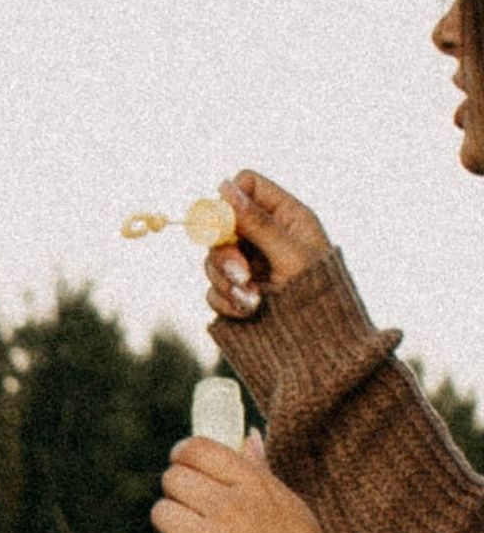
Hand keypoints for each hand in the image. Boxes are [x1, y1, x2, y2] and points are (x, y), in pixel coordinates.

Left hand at [139, 428, 323, 532]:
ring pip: (160, 513)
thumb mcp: (289, 505)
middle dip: (175, 491)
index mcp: (252, 485)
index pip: (198, 449)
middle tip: (186, 505)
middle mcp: (229, 508)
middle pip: (173, 479)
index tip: (181, 463)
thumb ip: (260, 471)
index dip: (182, 454)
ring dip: (167, 523)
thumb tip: (247, 436)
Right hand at [203, 169, 332, 319]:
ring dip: (225, 281)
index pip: (247, 186)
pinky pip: (213, 291)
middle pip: (222, 225)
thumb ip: (257, 223)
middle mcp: (264, 237)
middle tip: (242, 274)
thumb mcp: (290, 254)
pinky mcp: (236, 294)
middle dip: (225, 251)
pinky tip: (247, 312)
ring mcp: (248, 265)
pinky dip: (225, 302)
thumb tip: (225, 188)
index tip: (225, 225)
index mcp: (286, 216)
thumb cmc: (317, 295)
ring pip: (213, 260)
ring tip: (251, 300)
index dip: (230, 200)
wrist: (318, 345)